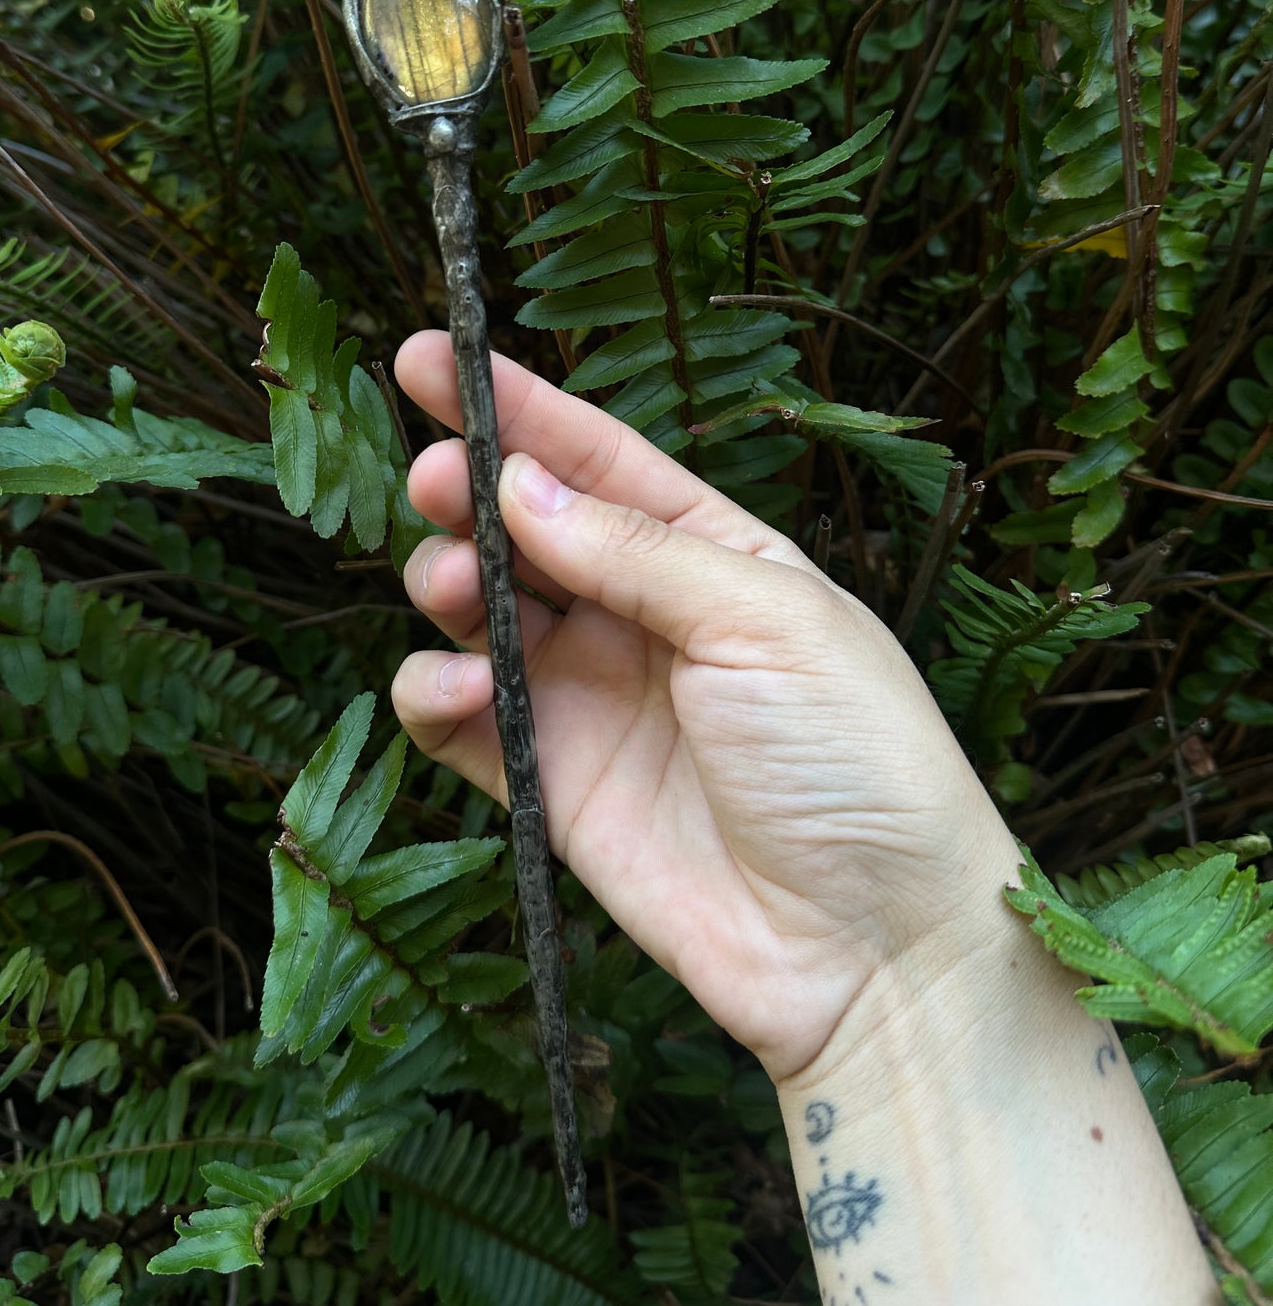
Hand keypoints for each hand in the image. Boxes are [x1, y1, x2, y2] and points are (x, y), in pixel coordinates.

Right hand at [391, 333, 1019, 1084]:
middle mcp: (646, 618)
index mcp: (716, 557)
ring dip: (448, 581)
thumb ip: (638, 552)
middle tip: (431, 478)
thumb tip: (524, 487)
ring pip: (480, 613)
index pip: (600, 462)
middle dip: (467, 489)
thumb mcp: (767, 621)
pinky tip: (463, 688)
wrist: (874, 948)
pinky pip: (460, 718)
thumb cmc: (859, 763)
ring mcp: (592, 701)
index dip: (517, 408)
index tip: (429, 358)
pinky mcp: (547, 786)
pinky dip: (436, 690)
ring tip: (453, 584)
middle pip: (527, 528)